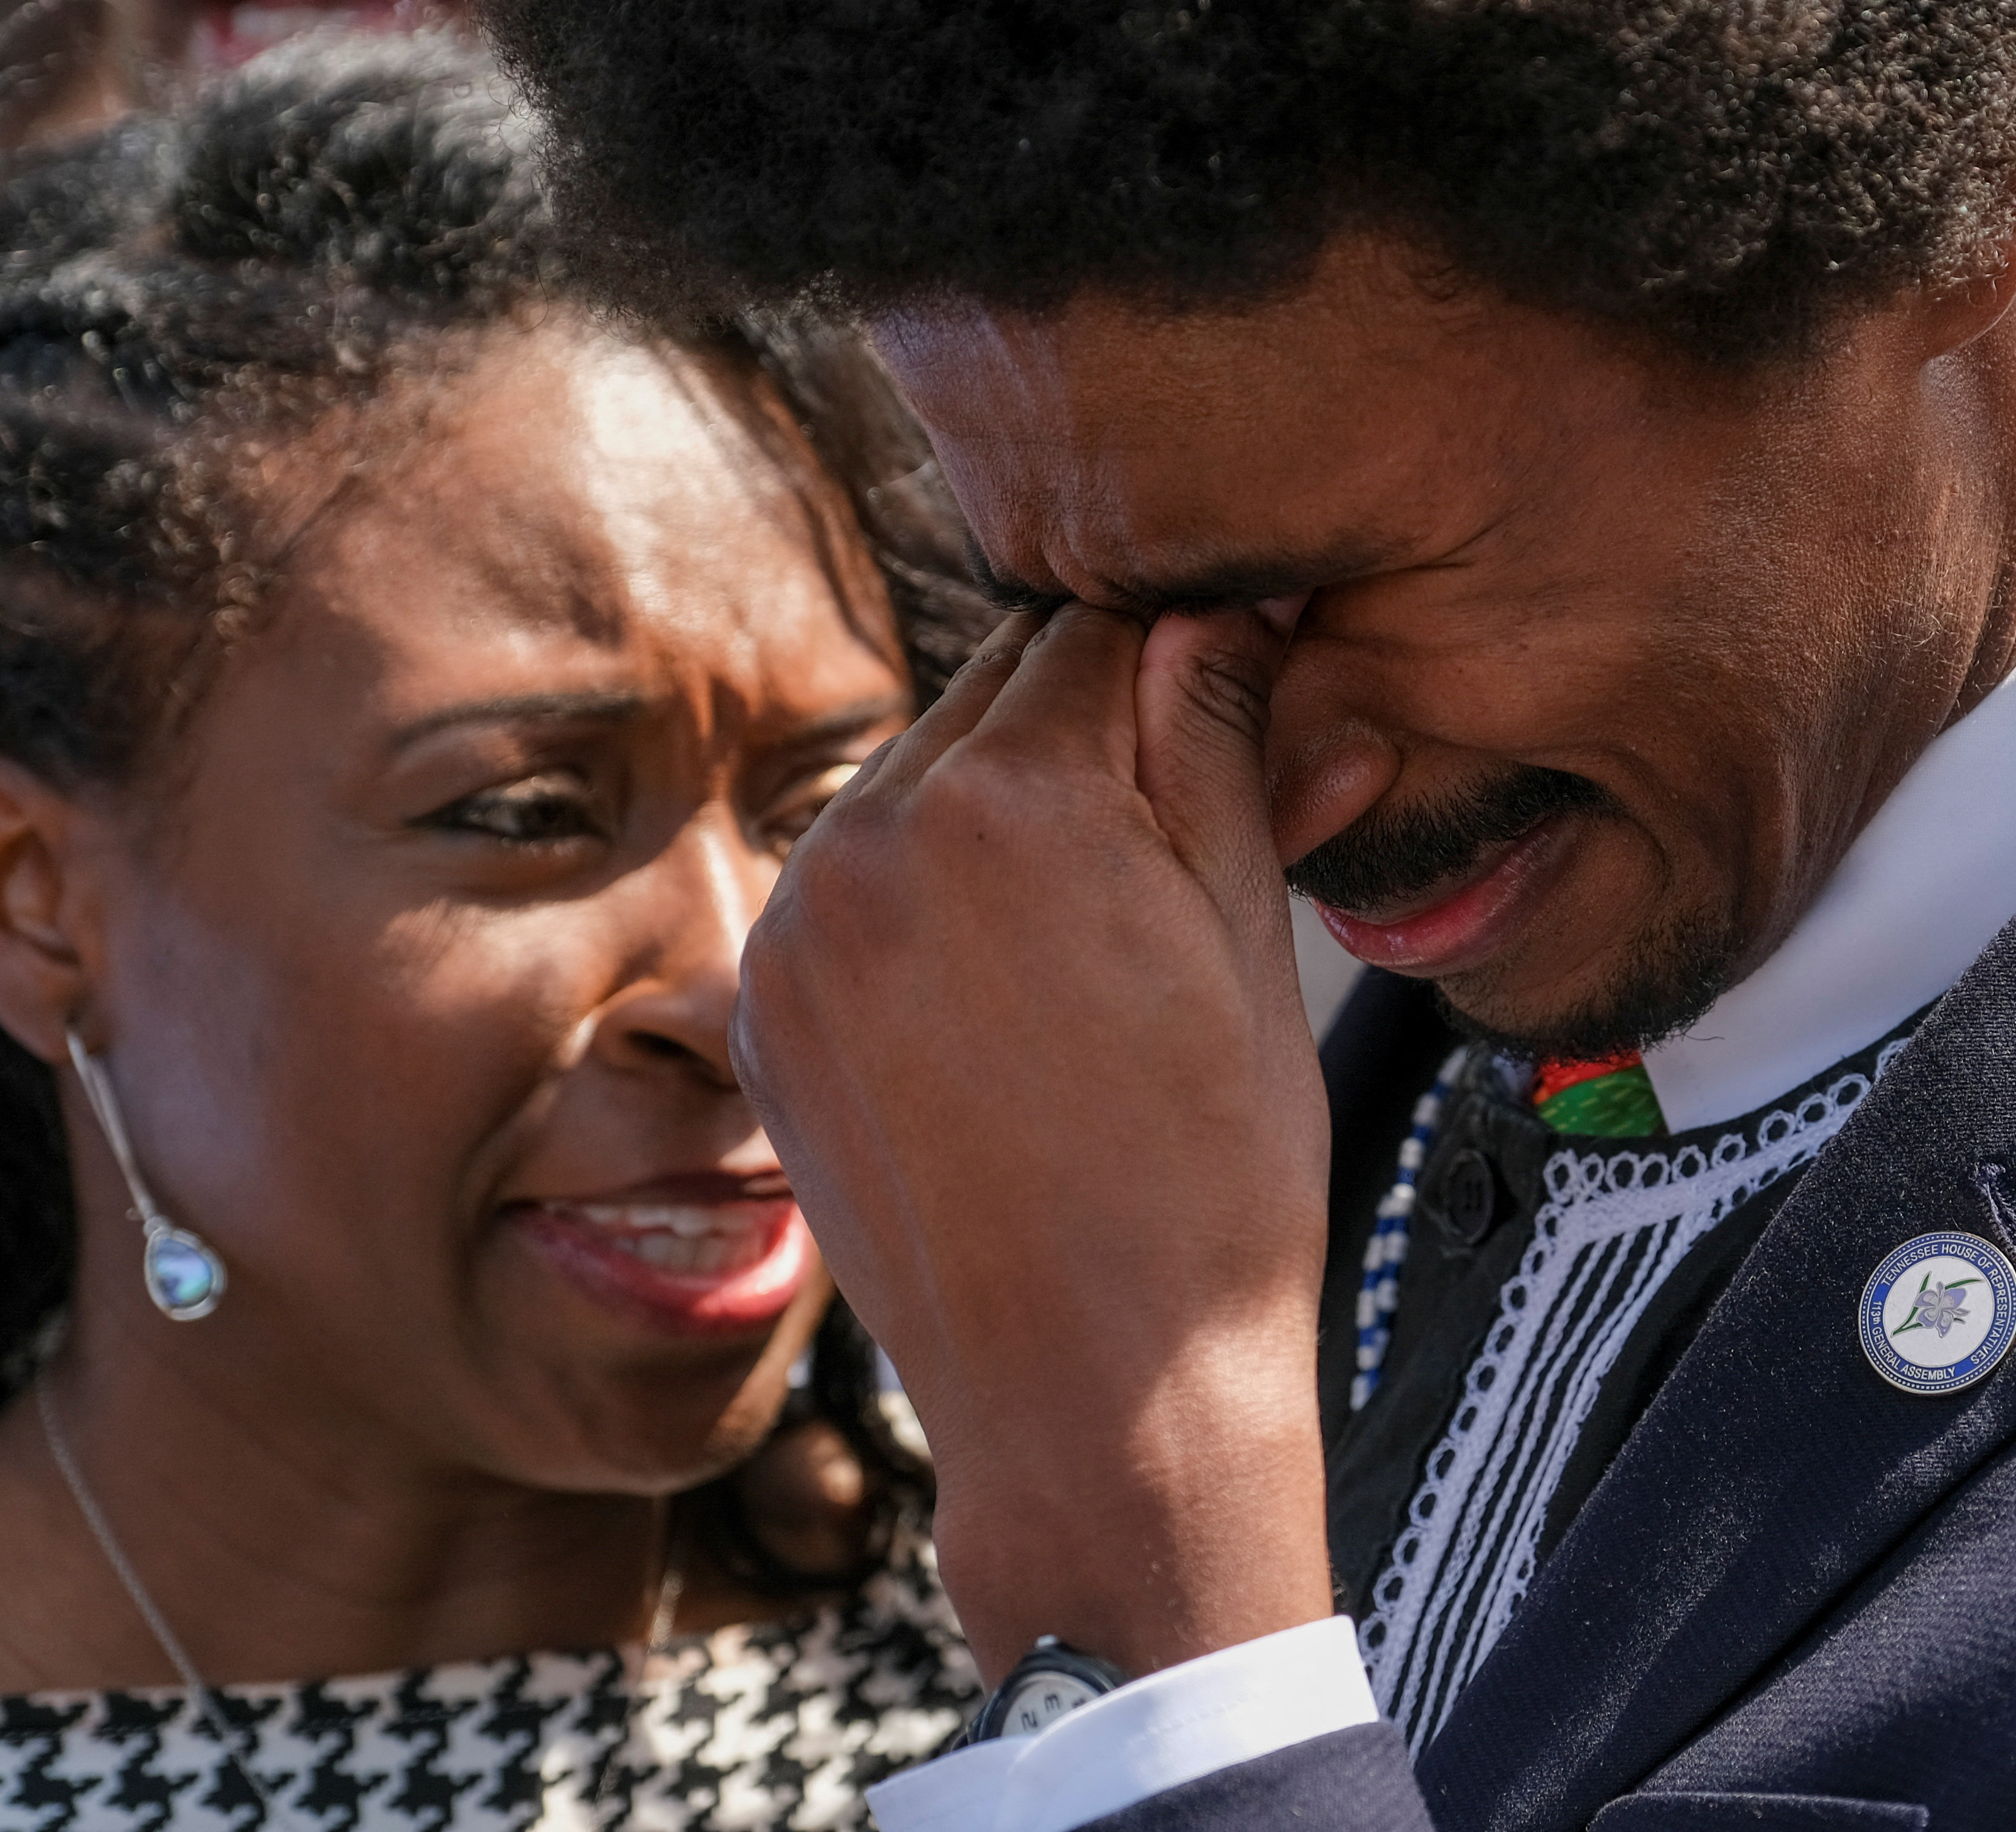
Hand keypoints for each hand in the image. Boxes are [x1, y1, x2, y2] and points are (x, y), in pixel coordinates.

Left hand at [734, 603, 1336, 1679]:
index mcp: (1014, 795)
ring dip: (1001, 812)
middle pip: (1000, 690)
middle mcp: (875, 834)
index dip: (1185, 661)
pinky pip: (853, 886)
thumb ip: (1220, 746)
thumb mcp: (1251, 936)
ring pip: (919, 782)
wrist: (1095, 1407)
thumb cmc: (1211, 1187)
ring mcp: (799, 926)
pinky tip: (1006, 994)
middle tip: (1173, 835)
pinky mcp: (764, 1009)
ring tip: (1093, 932)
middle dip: (1088, 730)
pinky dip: (926, 899)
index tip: (1232, 702)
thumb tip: (1224, 608)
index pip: (1103, 627)